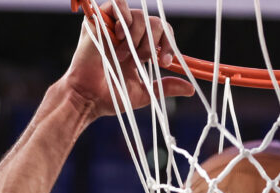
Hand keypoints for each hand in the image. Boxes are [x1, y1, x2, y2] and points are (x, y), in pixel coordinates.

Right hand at [62, 0, 193, 118]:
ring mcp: (114, 26)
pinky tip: (120, 35)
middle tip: (141, 59)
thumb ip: (166, 87)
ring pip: (140, 15)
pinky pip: (118, 3)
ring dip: (138, 36)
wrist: (89, 97)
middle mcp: (129, 35)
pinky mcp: (99, 20)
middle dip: (153, 43)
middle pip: (155, 23)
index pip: (163, 34)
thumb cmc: (112, 97)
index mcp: (140, 49)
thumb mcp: (144, 92)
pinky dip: (124, 17)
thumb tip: (190, 88)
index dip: (169, 45)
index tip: (165, 63)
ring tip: (124, 54)